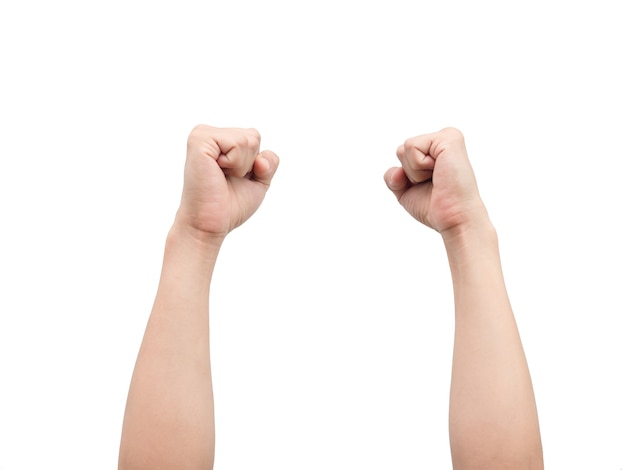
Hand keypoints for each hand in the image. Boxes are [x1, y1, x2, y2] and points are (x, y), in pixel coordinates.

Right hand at [175, 125, 278, 242]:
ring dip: (241, 166)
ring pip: (248, 140)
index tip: (233, 178)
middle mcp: (208, 133)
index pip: (255, 138)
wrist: (209, 223)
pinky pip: (237, 143)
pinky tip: (217, 172)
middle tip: (226, 179)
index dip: (254, 164)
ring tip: (221, 176)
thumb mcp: (258, 181)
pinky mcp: (199, 141)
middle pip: (254, 136)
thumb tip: (261, 159)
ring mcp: (202, 134)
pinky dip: (235, 163)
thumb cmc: (229, 206)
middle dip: (249, 164)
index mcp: (219, 140)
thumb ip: (269, 163)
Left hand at [384, 127, 488, 237]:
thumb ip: (393, 178)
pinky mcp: (448, 138)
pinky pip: (412, 146)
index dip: (407, 177)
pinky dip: (418, 166)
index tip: (430, 185)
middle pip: (401, 150)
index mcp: (436, 150)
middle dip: (410, 173)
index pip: (402, 155)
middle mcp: (443, 140)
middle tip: (434, 183)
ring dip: (415, 171)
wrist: (454, 218)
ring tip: (437, 178)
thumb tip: (397, 171)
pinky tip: (438, 172)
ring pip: (405, 148)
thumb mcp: (406, 192)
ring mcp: (447, 136)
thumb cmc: (436, 207)